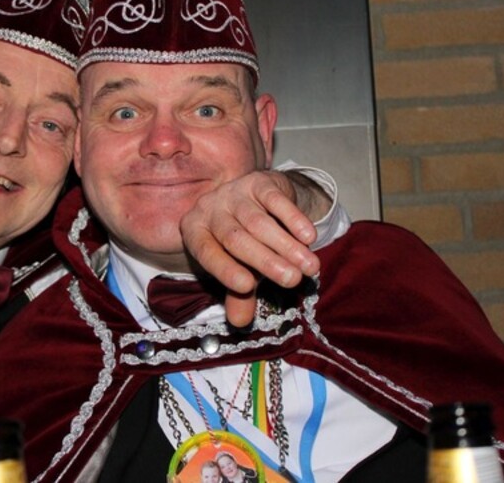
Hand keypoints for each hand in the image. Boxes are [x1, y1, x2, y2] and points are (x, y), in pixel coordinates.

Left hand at [181, 170, 328, 327]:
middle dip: (266, 261)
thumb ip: (238, 294)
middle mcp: (209, 209)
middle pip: (236, 239)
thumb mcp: (238, 267)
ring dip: (286, 245)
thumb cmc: (241, 242)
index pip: (207, 254)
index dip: (225, 270)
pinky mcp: (257, 181)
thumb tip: (239, 323)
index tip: (247, 287)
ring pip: (259, 222)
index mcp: (194, 232)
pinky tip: (309, 237)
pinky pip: (275, 201)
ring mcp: (233, 192)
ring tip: (309, 266)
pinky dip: (293, 219)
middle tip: (292, 280)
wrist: (255, 199)